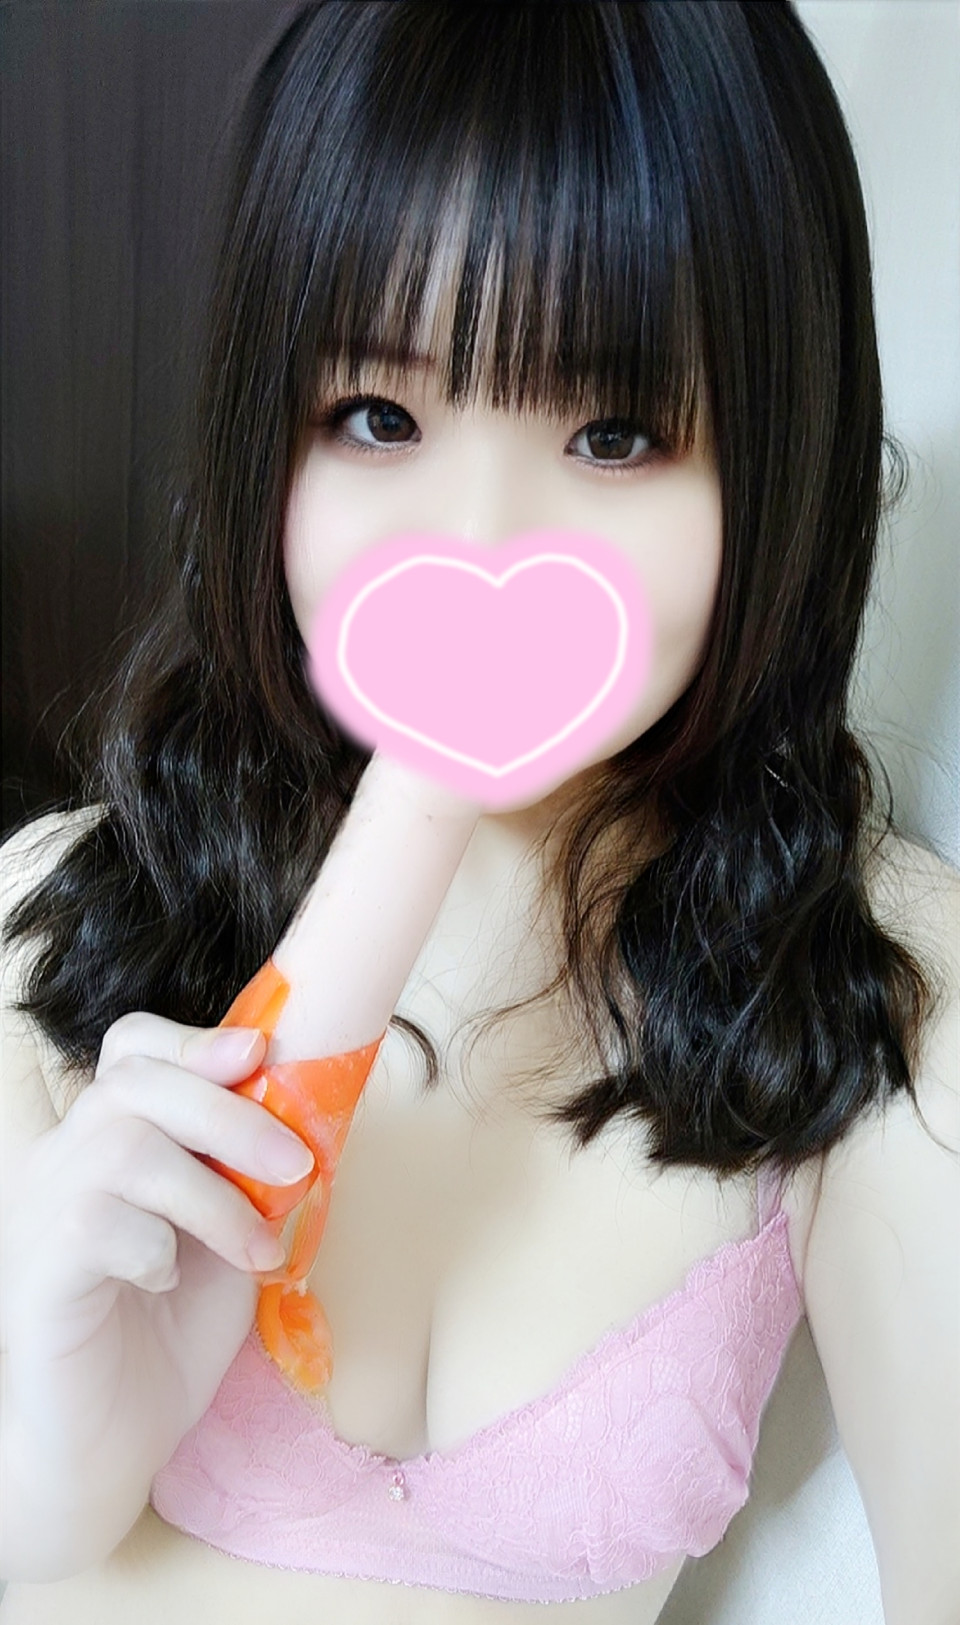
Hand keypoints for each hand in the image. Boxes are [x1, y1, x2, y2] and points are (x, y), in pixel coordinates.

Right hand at [0, 1012, 313, 1489]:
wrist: (110, 1443)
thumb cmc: (170, 1333)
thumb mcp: (232, 1233)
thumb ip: (252, 1175)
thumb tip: (313, 1117)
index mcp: (109, 1139)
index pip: (131, 1049)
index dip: (193, 1041)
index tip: (259, 1054)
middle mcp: (63, 1160)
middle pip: (134, 1082)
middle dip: (229, 1113)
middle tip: (295, 1166)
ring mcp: (40, 1210)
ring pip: (125, 1145)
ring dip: (212, 1194)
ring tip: (257, 1250)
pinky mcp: (37, 1268)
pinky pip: (96, 1220)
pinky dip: (155, 1245)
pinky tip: (166, 1280)